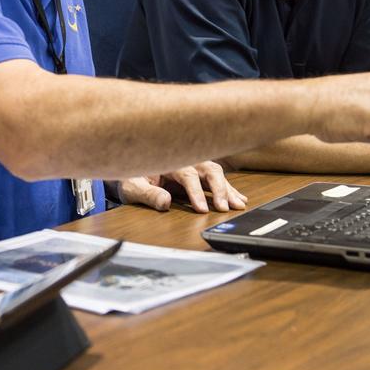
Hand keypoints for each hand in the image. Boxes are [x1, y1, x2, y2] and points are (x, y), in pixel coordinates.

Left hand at [118, 162, 245, 212]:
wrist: (130, 167)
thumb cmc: (132, 177)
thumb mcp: (133, 187)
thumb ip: (148, 194)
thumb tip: (165, 202)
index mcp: (169, 161)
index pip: (188, 175)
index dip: (196, 192)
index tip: (202, 209)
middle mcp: (186, 160)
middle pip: (209, 169)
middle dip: (219, 188)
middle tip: (224, 207)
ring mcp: (194, 166)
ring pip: (216, 173)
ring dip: (228, 189)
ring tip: (238, 205)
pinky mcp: (198, 174)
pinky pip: (217, 179)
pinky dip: (230, 189)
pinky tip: (240, 199)